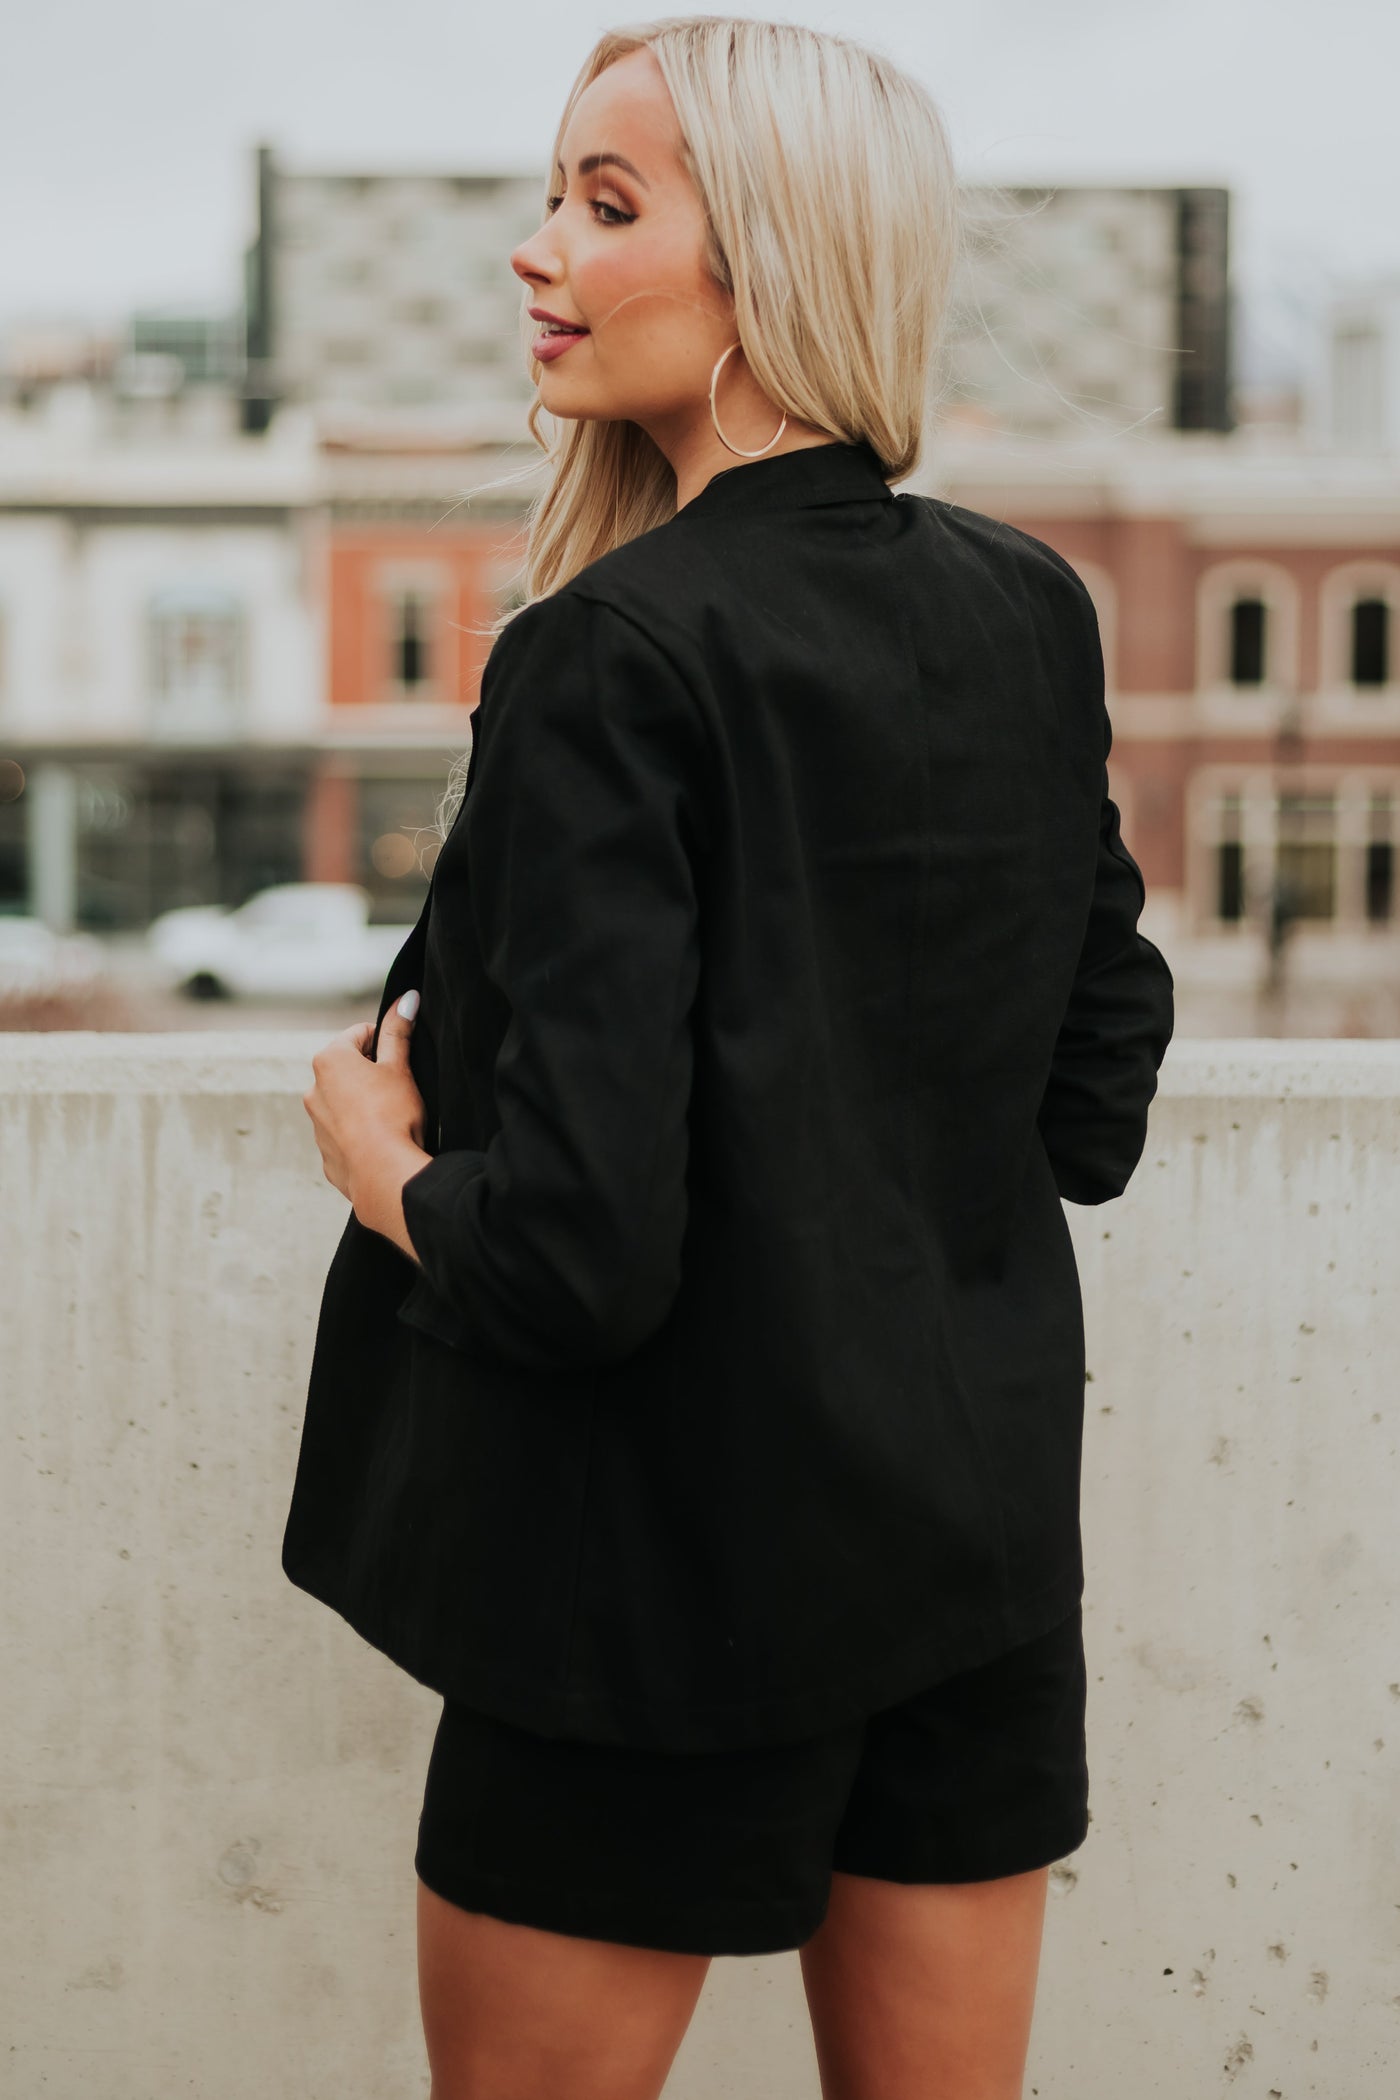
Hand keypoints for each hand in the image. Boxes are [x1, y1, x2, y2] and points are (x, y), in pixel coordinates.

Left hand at [303, 990, 430, 1252]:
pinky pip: (344, 1134)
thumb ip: (398, 1032)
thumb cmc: (393, 1116)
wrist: (385, 1175)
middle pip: (347, 1069)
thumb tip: (406, 999)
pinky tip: (381, 1141)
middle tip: (399, 1088)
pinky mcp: (326, 1154)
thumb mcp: (400, 1068)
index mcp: (330, 1061)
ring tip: (392, 1118)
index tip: (400, 1057)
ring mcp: (316, 1124)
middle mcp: (313, 1090)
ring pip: (343, 1102)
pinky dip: (359, 1133)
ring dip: (363, 1103)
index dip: (385, 1041)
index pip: (360, 1034)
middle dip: (371, 1074)